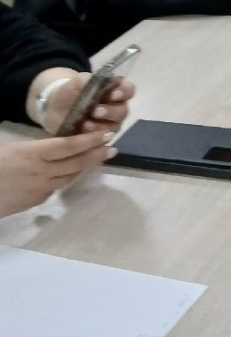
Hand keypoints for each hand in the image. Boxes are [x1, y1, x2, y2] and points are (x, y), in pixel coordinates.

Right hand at [0, 131, 115, 217]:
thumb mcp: (12, 149)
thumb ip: (36, 149)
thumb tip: (58, 146)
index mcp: (32, 154)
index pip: (68, 146)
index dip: (89, 140)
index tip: (107, 134)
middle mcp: (40, 172)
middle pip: (75, 163)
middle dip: (96, 154)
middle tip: (113, 147)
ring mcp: (40, 189)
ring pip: (70, 176)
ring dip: (85, 166)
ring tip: (99, 157)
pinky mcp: (36, 201)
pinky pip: (57, 187)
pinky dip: (67, 178)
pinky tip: (73, 171)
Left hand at [45, 73, 134, 135]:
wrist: (55, 107)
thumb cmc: (71, 91)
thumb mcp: (77, 82)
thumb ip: (91, 80)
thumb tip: (104, 81)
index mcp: (115, 91)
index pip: (128, 90)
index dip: (124, 92)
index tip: (113, 94)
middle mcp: (117, 108)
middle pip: (123, 111)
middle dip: (110, 112)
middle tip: (96, 112)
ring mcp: (110, 124)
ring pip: (114, 127)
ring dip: (101, 126)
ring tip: (86, 125)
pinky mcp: (100, 137)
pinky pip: (104, 141)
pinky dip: (95, 138)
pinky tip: (84, 134)